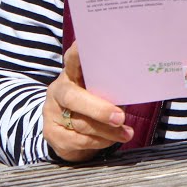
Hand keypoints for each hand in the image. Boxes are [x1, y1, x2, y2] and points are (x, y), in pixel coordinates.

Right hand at [45, 42, 132, 161]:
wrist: (69, 132)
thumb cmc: (95, 103)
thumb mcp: (101, 91)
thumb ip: (110, 87)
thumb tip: (135, 88)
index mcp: (72, 74)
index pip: (73, 60)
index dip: (77, 53)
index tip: (83, 45)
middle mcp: (59, 90)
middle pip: (74, 98)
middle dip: (99, 109)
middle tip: (120, 117)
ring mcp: (51, 112)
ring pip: (80, 123)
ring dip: (107, 131)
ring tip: (126, 133)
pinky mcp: (51, 133)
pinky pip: (78, 140)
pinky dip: (98, 142)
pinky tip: (110, 140)